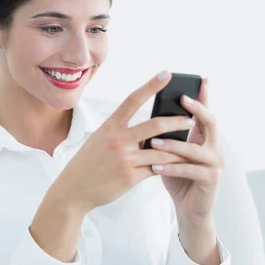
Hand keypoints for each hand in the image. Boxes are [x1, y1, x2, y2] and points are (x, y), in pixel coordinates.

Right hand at [53, 70, 192, 213]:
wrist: (73, 190)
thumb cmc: (87, 164)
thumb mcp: (99, 141)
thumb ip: (121, 133)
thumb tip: (148, 132)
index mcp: (109, 127)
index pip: (133, 100)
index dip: (151, 86)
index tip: (167, 74)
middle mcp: (117, 140)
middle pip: (155, 125)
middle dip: (177, 121)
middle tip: (191, 119)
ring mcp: (124, 159)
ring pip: (161, 151)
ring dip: (178, 150)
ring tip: (190, 148)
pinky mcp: (129, 177)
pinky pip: (155, 169)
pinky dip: (166, 167)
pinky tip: (176, 166)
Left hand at [149, 77, 224, 223]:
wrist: (189, 209)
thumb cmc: (177, 178)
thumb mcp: (170, 154)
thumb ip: (166, 137)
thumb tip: (149, 119)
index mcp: (204, 138)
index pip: (204, 113)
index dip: (203, 96)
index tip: (201, 79)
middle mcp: (214, 147)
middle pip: (210, 122)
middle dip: (196, 109)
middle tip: (182, 100)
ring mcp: (215, 163)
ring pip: (195, 149)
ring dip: (173, 145)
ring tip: (153, 142)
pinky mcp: (211, 179)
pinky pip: (189, 170)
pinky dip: (171, 168)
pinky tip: (155, 167)